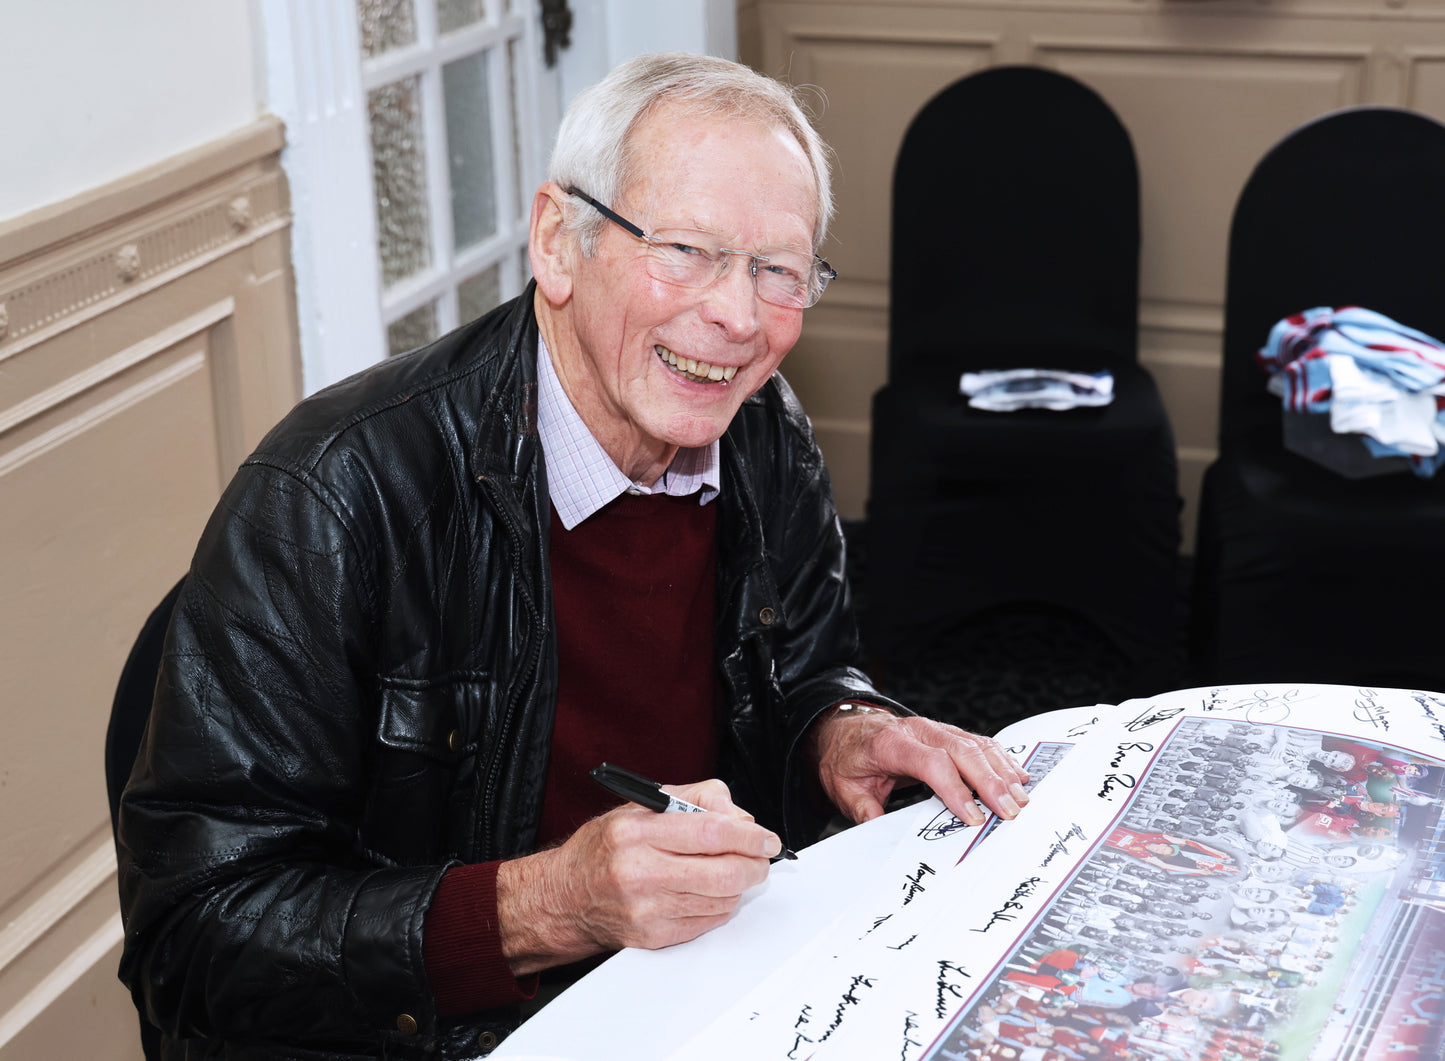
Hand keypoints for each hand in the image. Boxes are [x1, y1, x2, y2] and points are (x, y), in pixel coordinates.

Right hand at [496, 779, 780, 975]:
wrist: (564, 897)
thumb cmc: (602, 849)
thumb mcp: (641, 806)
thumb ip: (695, 799)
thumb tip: (739, 816)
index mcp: (637, 832)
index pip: (712, 832)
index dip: (750, 835)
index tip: (766, 838)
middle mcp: (639, 871)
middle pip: (724, 873)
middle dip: (755, 865)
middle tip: (760, 858)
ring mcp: (646, 909)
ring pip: (721, 900)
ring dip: (738, 886)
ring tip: (729, 872)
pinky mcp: (652, 936)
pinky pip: (707, 922)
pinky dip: (718, 906)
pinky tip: (706, 892)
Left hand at [813, 706, 1029, 826]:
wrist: (844, 730)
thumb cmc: (847, 759)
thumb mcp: (844, 789)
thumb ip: (864, 811)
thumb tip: (881, 834)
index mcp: (891, 743)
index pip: (931, 762)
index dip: (955, 789)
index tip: (973, 816)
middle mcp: (918, 730)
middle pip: (962, 751)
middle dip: (990, 782)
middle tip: (1011, 810)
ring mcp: (935, 729)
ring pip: (976, 744)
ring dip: (1002, 771)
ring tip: (1021, 797)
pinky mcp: (947, 732)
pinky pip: (979, 742)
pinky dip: (1001, 759)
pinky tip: (1017, 776)